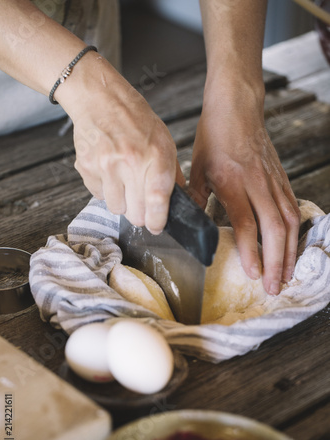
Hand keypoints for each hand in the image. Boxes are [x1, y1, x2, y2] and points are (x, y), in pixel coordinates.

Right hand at [58, 55, 184, 233]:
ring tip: (123, 181)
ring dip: (122, 202)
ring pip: (116, 209)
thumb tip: (176, 203)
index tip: (156, 226)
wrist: (100, 100)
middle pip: (136, 213)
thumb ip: (171, 174)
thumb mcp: (164, 142)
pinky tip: (109, 171)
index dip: (157, 220)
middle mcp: (130, 161)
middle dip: (140, 214)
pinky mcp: (87, 167)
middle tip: (140, 201)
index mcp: (155, 154)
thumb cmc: (135, 121)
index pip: (157, 199)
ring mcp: (106, 165)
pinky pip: (99, 196)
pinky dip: (105, 191)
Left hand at [189, 83, 299, 294]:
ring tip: (286, 276)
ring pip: (289, 222)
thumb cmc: (214, 135)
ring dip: (289, 252)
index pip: (246, 223)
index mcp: (233, 182)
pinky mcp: (281, 179)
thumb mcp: (196, 167)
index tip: (252, 275)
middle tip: (273, 287)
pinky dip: (294, 234)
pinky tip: (291, 249)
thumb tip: (190, 225)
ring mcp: (273, 182)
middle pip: (274, 229)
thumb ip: (195, 198)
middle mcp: (258, 184)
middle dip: (275, 262)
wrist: (237, 107)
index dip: (251, 252)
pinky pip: (292, 210)